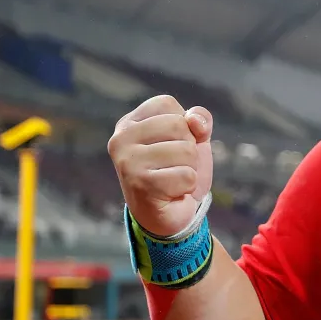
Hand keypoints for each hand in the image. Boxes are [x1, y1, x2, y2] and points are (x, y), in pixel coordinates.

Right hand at [108, 95, 213, 237]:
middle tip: (174, 166)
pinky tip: (172, 193)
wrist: (169, 215)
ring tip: (173, 179)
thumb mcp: (193, 139)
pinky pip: (187, 176)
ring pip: (186, 151)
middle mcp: (121, 139)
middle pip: (179, 125)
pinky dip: (188, 186)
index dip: (184, 125)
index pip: (167, 104)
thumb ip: (200, 120)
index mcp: (129, 123)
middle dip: (189, 149)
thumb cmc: (178, 171)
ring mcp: (128, 162)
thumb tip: (195, 121)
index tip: (172, 145)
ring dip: (190, 169)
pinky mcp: (140, 184)